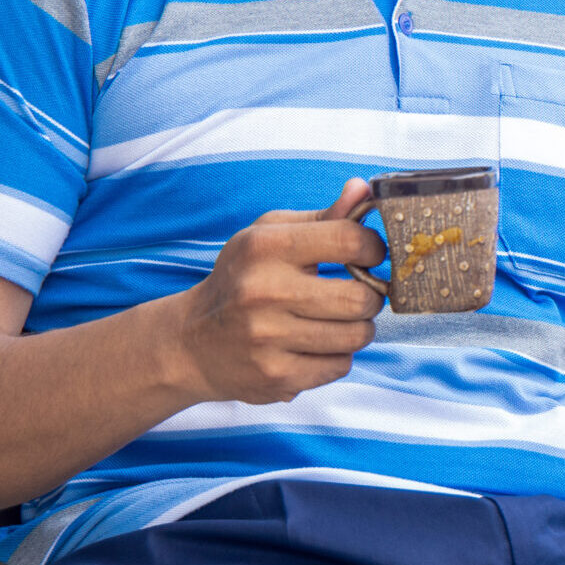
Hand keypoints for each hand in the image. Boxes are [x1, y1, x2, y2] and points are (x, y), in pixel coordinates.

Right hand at [173, 181, 385, 404]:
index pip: (349, 239)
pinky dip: (337, 356)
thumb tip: (363, 188)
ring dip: (357, 329)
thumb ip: (324, 217)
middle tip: (356, 295)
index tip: (370, 255)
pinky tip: (315, 345)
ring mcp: (268, 337)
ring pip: (357, 336)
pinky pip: (340, 366)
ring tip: (336, 320)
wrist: (191, 342)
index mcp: (265, 247)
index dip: (373, 248)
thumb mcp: (271, 236)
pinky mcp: (275, 375)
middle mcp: (264, 291)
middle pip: (360, 298)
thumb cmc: (242, 279)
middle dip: (370, 297)